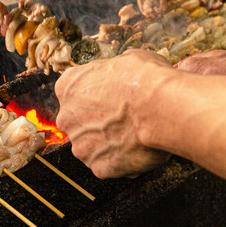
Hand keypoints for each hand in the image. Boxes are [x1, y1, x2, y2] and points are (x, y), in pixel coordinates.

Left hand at [55, 50, 171, 178]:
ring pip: (92, 146)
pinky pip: (109, 165)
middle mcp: (67, 118)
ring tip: (134, 134)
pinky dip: (122, 160)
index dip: (95, 95)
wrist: (158, 106)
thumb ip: (114, 71)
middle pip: (80, 122)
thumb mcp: (128, 58)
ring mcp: (81, 146)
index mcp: (68, 87)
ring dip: (109, 142)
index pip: (74, 92)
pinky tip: (138, 149)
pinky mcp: (98, 167)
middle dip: (98, 122)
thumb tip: (123, 71)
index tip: (110, 97)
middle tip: (123, 118)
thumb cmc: (144, 80)